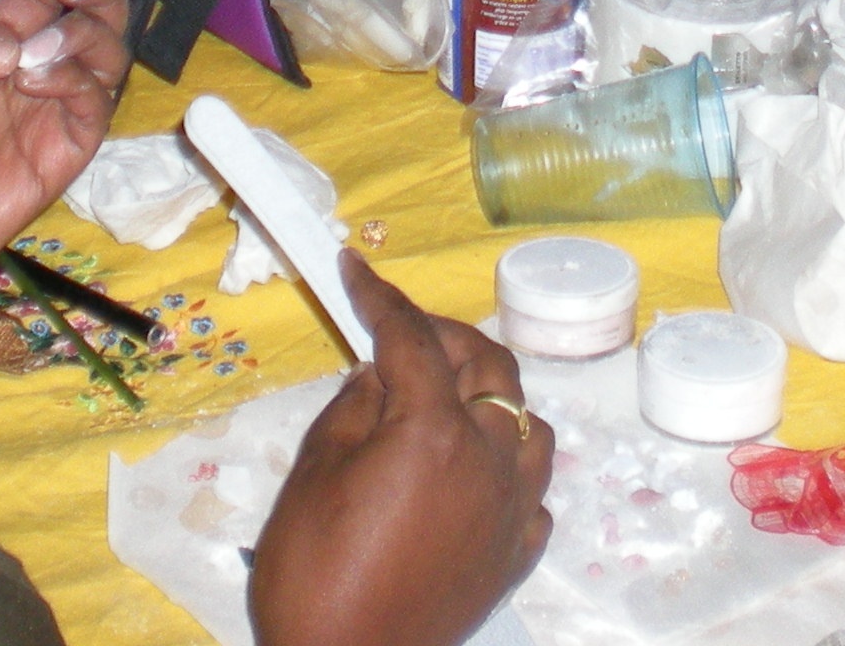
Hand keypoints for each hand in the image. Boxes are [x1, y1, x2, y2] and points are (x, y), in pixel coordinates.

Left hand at [0, 0, 129, 360]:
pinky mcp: (58, 160)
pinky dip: (77, 82)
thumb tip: (10, 44)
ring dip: (88, 33)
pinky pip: (95, 109)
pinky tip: (34, 78)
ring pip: (108, 57)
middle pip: (92, 16)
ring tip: (40, 47)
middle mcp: (26, 73)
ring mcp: (46, 116)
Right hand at [249, 255, 555, 645]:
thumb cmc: (314, 574)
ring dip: (490, 397)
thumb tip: (380, 371)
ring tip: (444, 399)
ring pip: (526, 423)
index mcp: (435, 430)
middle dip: (445, 337)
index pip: (411, 338)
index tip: (355, 270)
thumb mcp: (316, 471)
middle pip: (489, 366)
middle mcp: (490, 459)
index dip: (380, 297)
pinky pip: (529, 490)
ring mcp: (513, 510)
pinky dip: (503, 466)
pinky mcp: (517, 555)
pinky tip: (468, 474)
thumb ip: (355, 405)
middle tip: (399, 334)